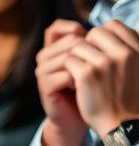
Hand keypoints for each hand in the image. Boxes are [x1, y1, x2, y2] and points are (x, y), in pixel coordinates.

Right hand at [35, 20, 87, 145]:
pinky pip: (65, 74)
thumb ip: (89, 46)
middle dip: (86, 51)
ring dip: (83, 67)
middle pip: (67, 41)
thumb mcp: (89, 64)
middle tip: (94, 67)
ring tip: (87, 79)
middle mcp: (44, 58)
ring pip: (66, 57)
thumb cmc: (86, 89)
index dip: (70, 27)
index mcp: (53, 50)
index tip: (86, 36)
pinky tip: (81, 88)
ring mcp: (42, 72)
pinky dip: (78, 81)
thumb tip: (102, 29)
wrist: (76, 118)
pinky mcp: (44, 86)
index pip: (55, 28)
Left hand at [65, 20, 138, 136]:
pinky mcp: (87, 74)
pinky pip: (69, 60)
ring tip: (83, 76)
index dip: (103, 36)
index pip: (114, 25)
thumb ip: (133, 49)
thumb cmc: (132, 100)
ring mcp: (105, 62)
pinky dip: (69, 71)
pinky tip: (76, 83)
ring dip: (77, 60)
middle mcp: (124, 53)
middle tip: (89, 64)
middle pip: (94, 33)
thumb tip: (126, 28)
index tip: (101, 51)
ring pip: (79, 46)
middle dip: (88, 46)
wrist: (126, 127)